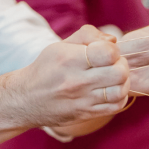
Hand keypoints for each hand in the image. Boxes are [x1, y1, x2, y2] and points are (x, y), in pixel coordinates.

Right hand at [12, 25, 129, 126]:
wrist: (26, 100)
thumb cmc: (46, 68)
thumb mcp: (61, 46)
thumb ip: (88, 35)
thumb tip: (113, 40)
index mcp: (70, 60)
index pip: (108, 53)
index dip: (113, 50)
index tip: (106, 52)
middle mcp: (77, 81)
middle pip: (119, 73)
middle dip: (121, 65)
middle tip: (113, 65)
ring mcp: (82, 100)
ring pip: (120, 91)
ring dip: (123, 82)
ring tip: (114, 78)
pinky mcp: (86, 113)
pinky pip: (116, 106)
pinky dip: (120, 96)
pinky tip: (112, 90)